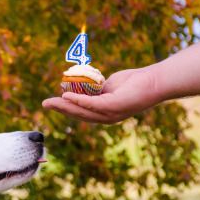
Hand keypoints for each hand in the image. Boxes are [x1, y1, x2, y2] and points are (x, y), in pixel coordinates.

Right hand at [42, 65, 164, 123]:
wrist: (156, 81)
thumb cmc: (136, 81)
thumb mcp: (111, 86)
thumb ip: (97, 90)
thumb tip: (86, 87)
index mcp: (104, 113)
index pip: (81, 112)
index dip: (66, 107)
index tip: (52, 101)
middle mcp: (106, 118)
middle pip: (78, 114)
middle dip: (60, 108)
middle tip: (44, 104)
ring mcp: (110, 114)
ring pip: (82, 111)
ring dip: (64, 106)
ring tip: (51, 101)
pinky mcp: (114, 107)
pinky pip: (91, 104)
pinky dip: (77, 100)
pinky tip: (66, 95)